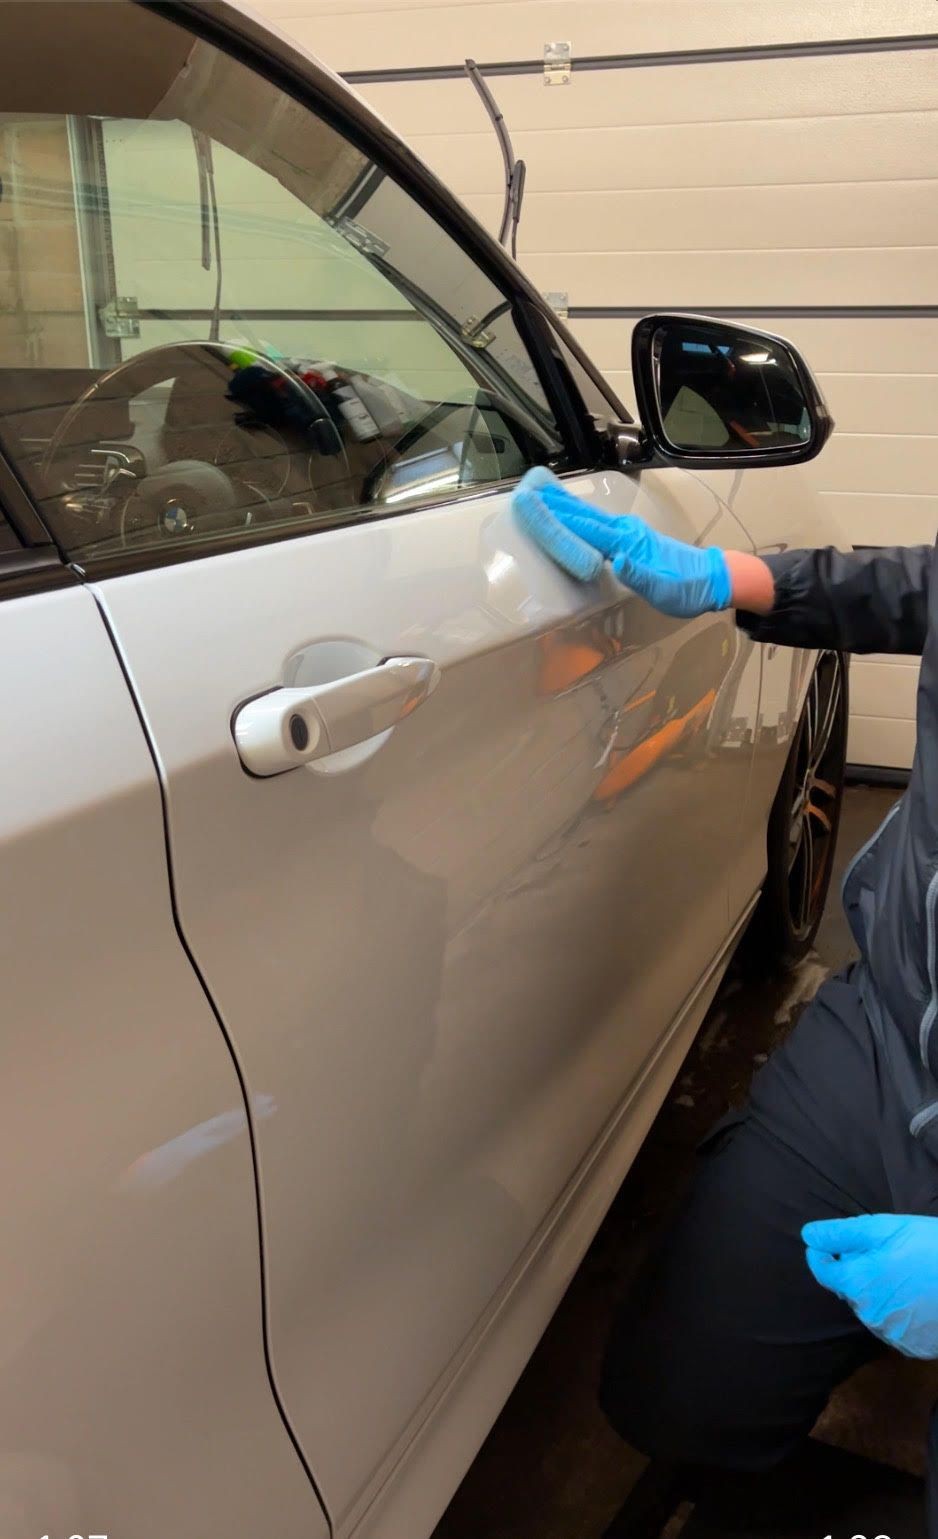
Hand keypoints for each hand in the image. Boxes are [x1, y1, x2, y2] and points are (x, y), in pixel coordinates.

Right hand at [511, 467, 730, 618]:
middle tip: (523, 493)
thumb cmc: (689, 588)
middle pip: (582, 515)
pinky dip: (575, 514)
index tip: (533, 508)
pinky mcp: (628, 537)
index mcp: (628, 543)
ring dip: (561, 506)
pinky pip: (594, 522)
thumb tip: (618, 562)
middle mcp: (625, 531)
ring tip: (536, 495)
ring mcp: (627, 531)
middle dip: (552, 505)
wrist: (712, 578)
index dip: (559, 520)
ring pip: (587, 515)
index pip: (586, 529)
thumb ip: (641, 576)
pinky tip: (567, 513)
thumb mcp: (667, 591)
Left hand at [803, 1214, 937, 1358]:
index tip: (826, 1243)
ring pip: (870, 1308)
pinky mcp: (913, 1347)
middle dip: (855, 1270)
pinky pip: (892, 1326)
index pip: (822, 1271)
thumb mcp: (884, 1229)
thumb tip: (807, 1235)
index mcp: (856, 1283)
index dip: (820, 1254)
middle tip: (881, 1252)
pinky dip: (897, 1311)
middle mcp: (867, 1314)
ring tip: (903, 1273)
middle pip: (848, 1289)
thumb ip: (841, 1234)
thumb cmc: (929, 1247)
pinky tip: (916, 1296)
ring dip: (876, 1292)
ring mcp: (891, 1334)